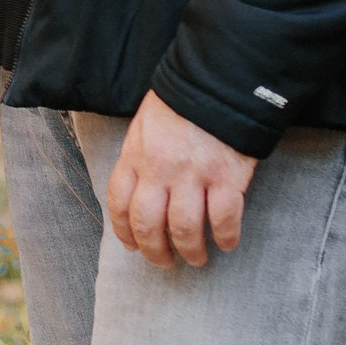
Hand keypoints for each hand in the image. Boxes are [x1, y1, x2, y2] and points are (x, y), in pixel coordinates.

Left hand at [104, 89, 258, 268]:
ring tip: (197, 258)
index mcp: (135, 156)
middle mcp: (160, 169)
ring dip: (190, 251)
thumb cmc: (179, 104)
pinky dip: (225, 237)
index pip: (119, 203)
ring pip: (184, 229)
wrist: (217, 82)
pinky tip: (226, 242)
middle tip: (165, 262)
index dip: (124, 231)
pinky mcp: (227, 176)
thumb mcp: (144, 126)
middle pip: (148, 225)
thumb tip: (137, 193)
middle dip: (155, 251)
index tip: (132, 245)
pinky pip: (224, 219)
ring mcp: (194, 174)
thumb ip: (139, 158)